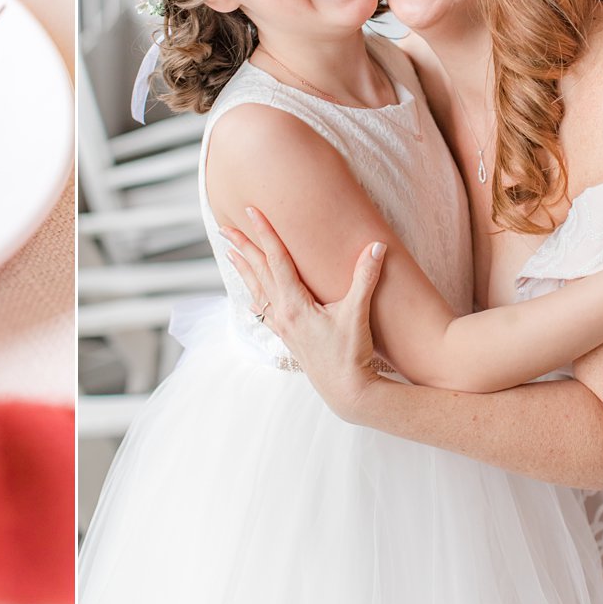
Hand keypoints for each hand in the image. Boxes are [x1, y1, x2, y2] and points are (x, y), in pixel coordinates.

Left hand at [221, 207, 386, 422]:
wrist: (346, 391)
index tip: (251, 211)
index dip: (265, 233)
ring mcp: (283, 326)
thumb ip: (365, 278)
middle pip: (259, 271)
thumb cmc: (351, 354)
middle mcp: (283, 313)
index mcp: (294, 304)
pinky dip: (254, 298)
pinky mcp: (288, 337)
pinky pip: (264, 311)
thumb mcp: (358, 313)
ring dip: (244, 269)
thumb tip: (376, 247)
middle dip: (243, 247)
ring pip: (257, 290)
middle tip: (226, 227)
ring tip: (230, 252)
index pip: (276, 259)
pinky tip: (248, 298)